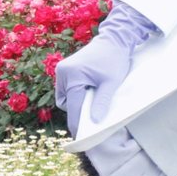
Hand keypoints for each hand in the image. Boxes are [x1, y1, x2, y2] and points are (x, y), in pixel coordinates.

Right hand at [54, 1, 155, 135]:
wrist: (114, 39)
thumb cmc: (115, 59)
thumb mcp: (111, 83)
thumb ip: (102, 102)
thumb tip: (95, 122)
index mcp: (73, 76)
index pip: (73, 107)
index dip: (77, 123)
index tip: (81, 136)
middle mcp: (63, 72)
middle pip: (67, 102)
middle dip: (77, 111)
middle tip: (91, 117)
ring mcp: (62, 69)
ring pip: (66, 96)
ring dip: (76, 102)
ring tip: (92, 102)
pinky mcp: (65, 68)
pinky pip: (67, 88)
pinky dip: (76, 93)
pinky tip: (89, 93)